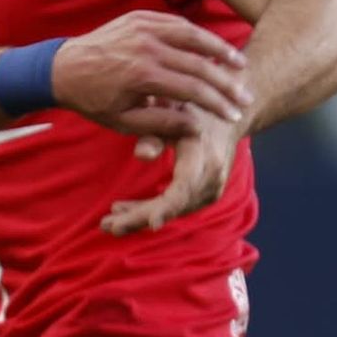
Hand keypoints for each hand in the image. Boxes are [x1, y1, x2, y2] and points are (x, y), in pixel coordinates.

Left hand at [53, 11, 250, 137]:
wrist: (63, 68)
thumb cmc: (93, 101)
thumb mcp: (123, 122)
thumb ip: (160, 123)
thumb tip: (196, 126)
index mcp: (142, 75)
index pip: (191, 89)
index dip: (216, 103)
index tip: (234, 115)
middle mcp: (145, 46)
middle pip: (198, 63)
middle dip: (226, 82)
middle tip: (246, 96)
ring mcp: (143, 27)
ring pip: (192, 36)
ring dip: (219, 51)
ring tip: (240, 66)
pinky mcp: (140, 17)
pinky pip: (176, 23)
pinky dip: (197, 35)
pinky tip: (212, 47)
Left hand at [100, 109, 242, 234]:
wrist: (229, 116)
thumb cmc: (194, 111)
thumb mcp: (174, 114)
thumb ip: (155, 133)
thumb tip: (140, 154)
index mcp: (204, 156)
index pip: (185, 189)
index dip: (167, 207)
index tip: (151, 223)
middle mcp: (211, 177)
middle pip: (173, 206)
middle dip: (140, 218)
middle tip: (107, 225)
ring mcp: (211, 189)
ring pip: (172, 210)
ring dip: (140, 216)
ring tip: (109, 219)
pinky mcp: (206, 195)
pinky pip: (176, 207)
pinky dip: (151, 211)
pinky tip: (125, 210)